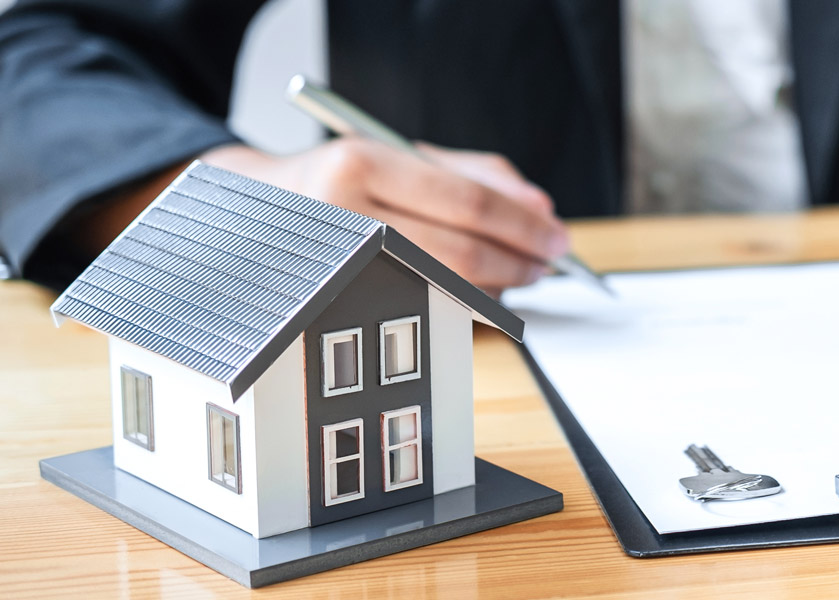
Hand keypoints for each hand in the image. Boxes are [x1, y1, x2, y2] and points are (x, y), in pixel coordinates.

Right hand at [200, 139, 568, 295]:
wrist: (257, 207)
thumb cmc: (342, 178)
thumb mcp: (402, 155)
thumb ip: (477, 175)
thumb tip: (540, 209)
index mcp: (364, 165)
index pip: (467, 203)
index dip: (522, 225)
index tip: (556, 235)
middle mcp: (348, 216)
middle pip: (462, 251)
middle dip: (519, 259)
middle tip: (550, 260)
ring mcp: (342, 265)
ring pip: (448, 285)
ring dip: (500, 283)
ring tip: (523, 270)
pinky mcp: (343, 301)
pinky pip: (425, 305)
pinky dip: (468, 298)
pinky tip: (486, 287)